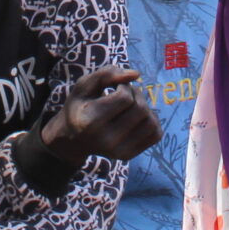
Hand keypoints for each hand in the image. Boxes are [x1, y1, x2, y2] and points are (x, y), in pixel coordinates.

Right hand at [40, 66, 160, 163]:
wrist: (73, 139)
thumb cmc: (80, 106)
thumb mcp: (84, 85)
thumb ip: (106, 74)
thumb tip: (136, 74)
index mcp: (90, 122)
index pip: (125, 97)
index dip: (123, 86)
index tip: (114, 87)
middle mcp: (106, 141)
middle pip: (140, 109)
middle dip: (135, 94)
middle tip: (124, 94)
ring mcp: (119, 152)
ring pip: (151, 122)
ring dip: (145, 107)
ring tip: (131, 105)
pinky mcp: (129, 155)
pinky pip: (156, 134)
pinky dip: (152, 121)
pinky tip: (137, 118)